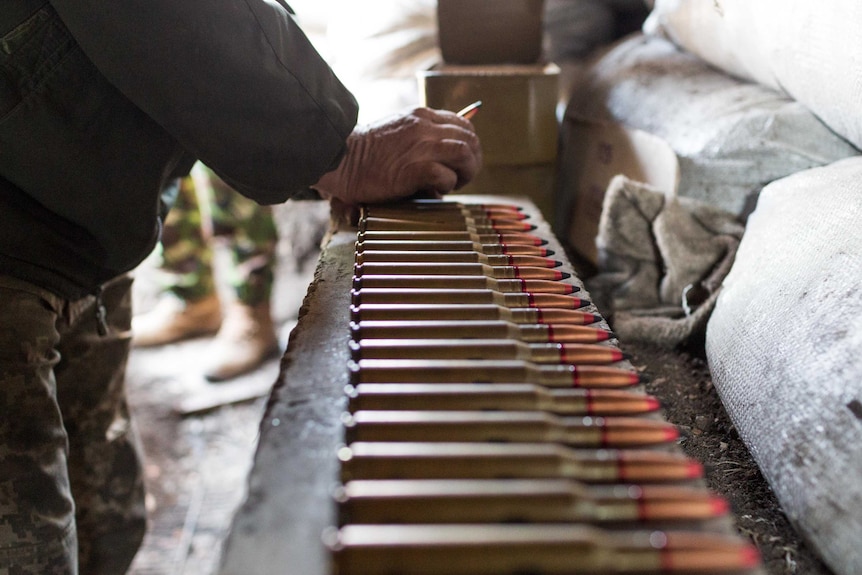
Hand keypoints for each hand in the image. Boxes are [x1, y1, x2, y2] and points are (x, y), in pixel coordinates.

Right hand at [312, 107, 481, 204]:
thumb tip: (444, 158)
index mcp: (421, 115)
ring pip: (465, 153)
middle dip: (472, 161)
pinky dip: (446, 186)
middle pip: (470, 138)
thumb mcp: (396, 132)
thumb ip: (419, 137)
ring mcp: (421, 146)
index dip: (469, 145)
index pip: (463, 124)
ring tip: (453, 185)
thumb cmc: (363, 153)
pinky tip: (433, 190)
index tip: (460, 163)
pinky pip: (447, 176)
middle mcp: (424, 126)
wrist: (338, 160)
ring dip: (465, 173)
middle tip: (461, 179)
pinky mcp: (415, 168)